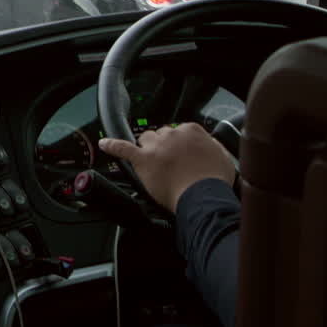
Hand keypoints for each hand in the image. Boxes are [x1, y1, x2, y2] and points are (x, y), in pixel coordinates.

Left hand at [97, 123, 235, 214]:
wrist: (204, 195)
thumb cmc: (214, 180)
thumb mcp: (222, 155)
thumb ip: (210, 146)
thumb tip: (206, 145)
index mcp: (191, 130)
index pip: (179, 132)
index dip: (178, 146)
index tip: (180, 156)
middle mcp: (172, 134)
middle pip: (161, 135)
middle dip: (162, 148)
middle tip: (168, 164)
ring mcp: (156, 146)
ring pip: (144, 140)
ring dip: (146, 150)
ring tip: (152, 164)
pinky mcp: (143, 160)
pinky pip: (123, 148)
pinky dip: (112, 146)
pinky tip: (104, 144)